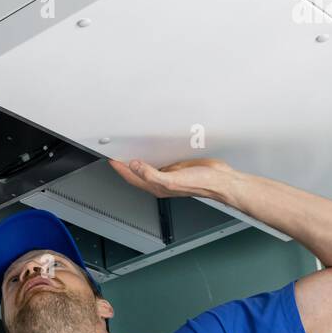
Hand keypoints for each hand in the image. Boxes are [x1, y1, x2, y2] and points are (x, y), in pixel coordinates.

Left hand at [108, 157, 239, 201]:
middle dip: (125, 164)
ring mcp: (169, 173)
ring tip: (128, 148)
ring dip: (138, 158)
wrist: (220, 180)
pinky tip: (151, 146)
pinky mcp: (177, 165)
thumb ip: (152, 174)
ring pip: (147, 165)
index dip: (119, 168)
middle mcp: (160, 180)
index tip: (110, 157)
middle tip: (115, 151)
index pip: (131, 176)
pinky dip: (152, 153)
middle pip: (136, 172)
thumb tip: (135, 165)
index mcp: (156, 186)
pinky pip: (160, 159)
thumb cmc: (201, 184)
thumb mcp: (172, 180)